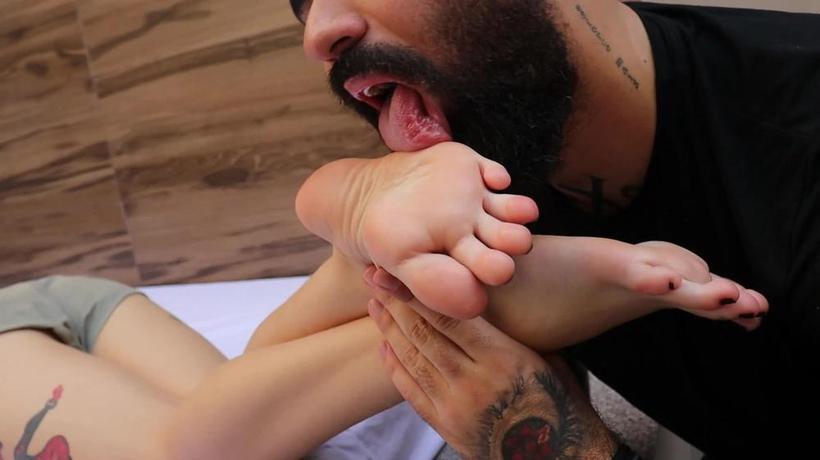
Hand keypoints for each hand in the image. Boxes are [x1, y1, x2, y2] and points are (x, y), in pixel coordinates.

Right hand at [297, 142, 538, 318]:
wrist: (371, 195)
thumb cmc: (388, 236)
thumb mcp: (399, 262)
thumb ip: (429, 283)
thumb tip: (468, 306)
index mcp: (464, 257)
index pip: (488, 268)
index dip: (493, 270)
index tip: (493, 275)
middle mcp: (478, 231)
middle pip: (507, 240)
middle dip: (513, 243)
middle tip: (511, 251)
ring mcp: (480, 200)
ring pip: (512, 209)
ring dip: (519, 210)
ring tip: (525, 212)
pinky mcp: (476, 171)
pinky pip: (495, 172)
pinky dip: (498, 176)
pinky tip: (495, 181)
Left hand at [363, 268, 615, 459]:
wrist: (560, 458)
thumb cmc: (560, 402)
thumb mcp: (545, 357)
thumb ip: (510, 332)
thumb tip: (481, 297)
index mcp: (502, 359)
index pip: (447, 317)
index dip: (416, 292)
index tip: (397, 270)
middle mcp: (473, 382)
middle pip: (422, 333)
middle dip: (394, 302)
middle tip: (374, 276)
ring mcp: (455, 406)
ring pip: (412, 358)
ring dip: (389, 328)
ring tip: (376, 304)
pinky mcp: (446, 426)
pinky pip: (411, 391)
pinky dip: (395, 366)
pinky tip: (385, 346)